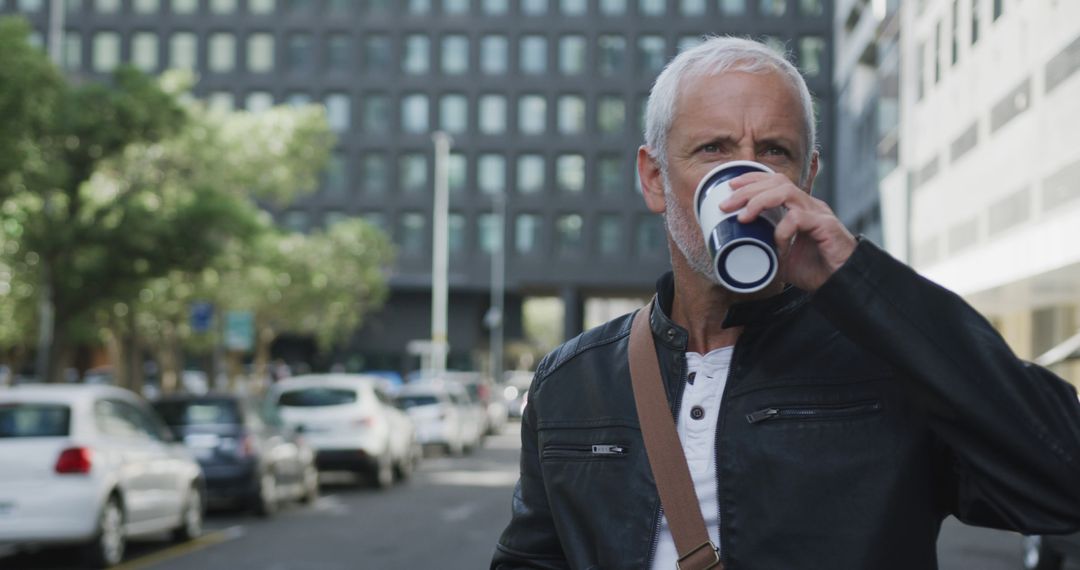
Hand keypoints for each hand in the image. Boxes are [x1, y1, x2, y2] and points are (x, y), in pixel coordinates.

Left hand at [722, 172, 856, 291]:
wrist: (844, 284)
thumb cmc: (817, 270)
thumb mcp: (783, 256)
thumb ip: (766, 248)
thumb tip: (740, 249)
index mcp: (800, 207)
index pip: (775, 181)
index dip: (752, 179)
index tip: (730, 187)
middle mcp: (809, 205)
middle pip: (777, 181)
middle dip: (748, 189)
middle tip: (726, 204)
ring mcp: (819, 213)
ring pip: (786, 192)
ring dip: (759, 201)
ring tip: (743, 217)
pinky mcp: (826, 226)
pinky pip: (798, 218)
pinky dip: (782, 230)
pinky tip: (777, 246)